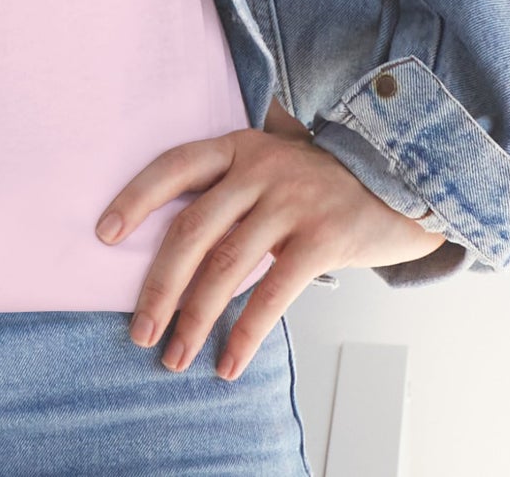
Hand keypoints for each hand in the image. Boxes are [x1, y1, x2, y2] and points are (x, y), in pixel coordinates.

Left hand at [93, 98, 446, 380]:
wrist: (405, 176)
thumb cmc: (323, 181)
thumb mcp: (272, 164)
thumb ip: (230, 189)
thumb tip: (172, 246)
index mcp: (237, 147)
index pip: (172, 167)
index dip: (136, 199)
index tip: (104, 234)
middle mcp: (259, 169)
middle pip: (192, 230)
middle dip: (160, 285)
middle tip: (139, 329)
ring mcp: (292, 201)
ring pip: (227, 266)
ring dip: (195, 317)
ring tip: (175, 354)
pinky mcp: (323, 236)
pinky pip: (273, 292)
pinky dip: (246, 332)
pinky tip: (228, 361)